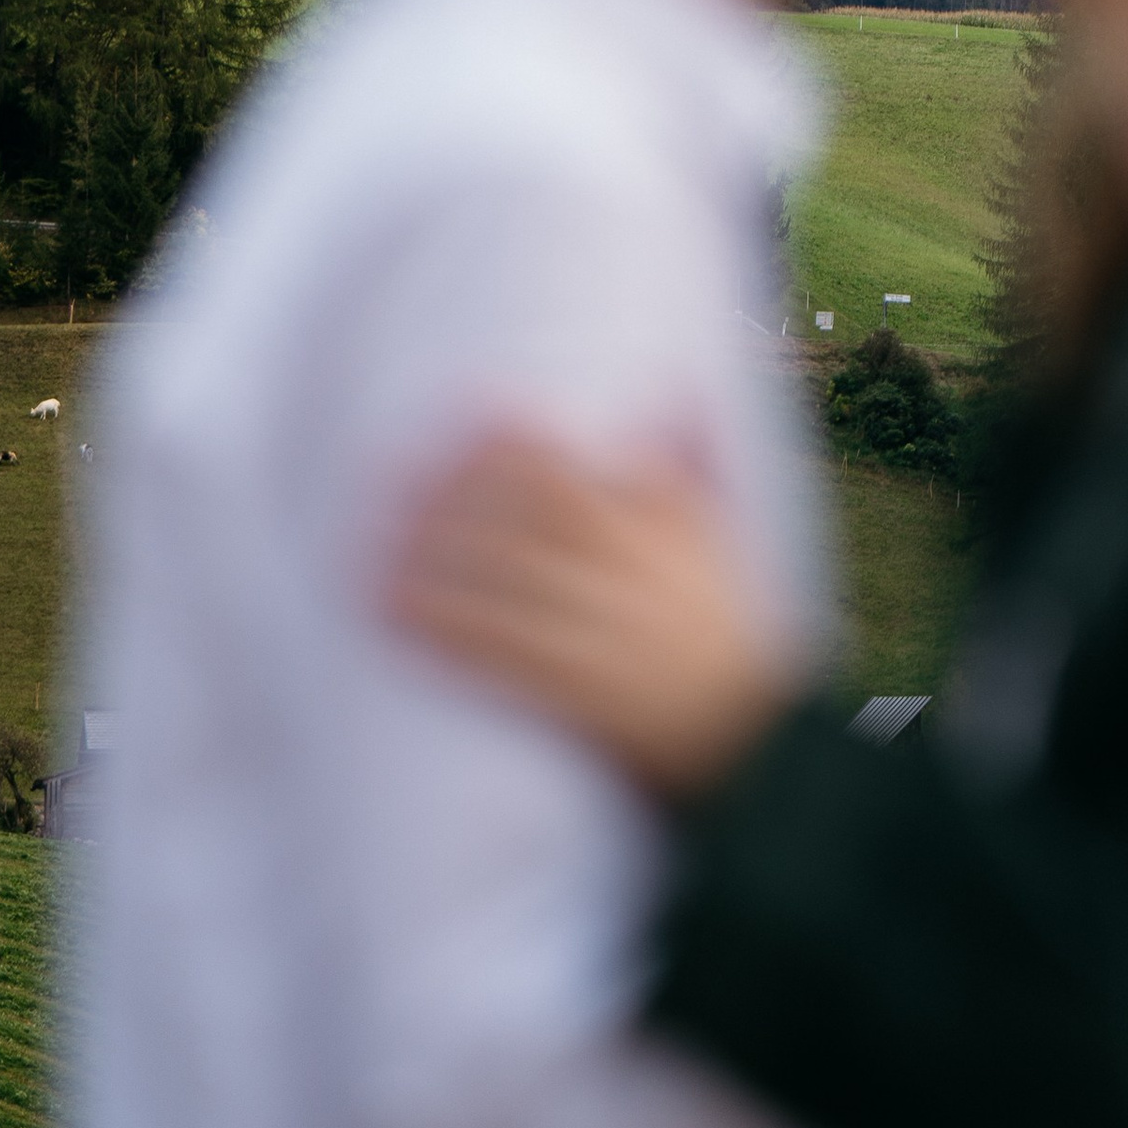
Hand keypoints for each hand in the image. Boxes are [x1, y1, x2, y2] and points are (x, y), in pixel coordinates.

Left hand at [387, 431, 795, 796]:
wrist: (744, 742)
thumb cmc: (717, 630)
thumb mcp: (718, 542)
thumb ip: (691, 467)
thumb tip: (674, 384)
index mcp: (664, 537)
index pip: (590, 477)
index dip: (528, 445)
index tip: (478, 412)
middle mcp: (632, 580)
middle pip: (540, 521)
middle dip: (471, 491)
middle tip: (399, 469)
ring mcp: (602, 639)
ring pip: (510, 585)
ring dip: (441, 556)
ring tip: (382, 535)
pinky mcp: (575, 697)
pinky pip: (497, 656)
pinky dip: (441, 630)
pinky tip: (391, 610)